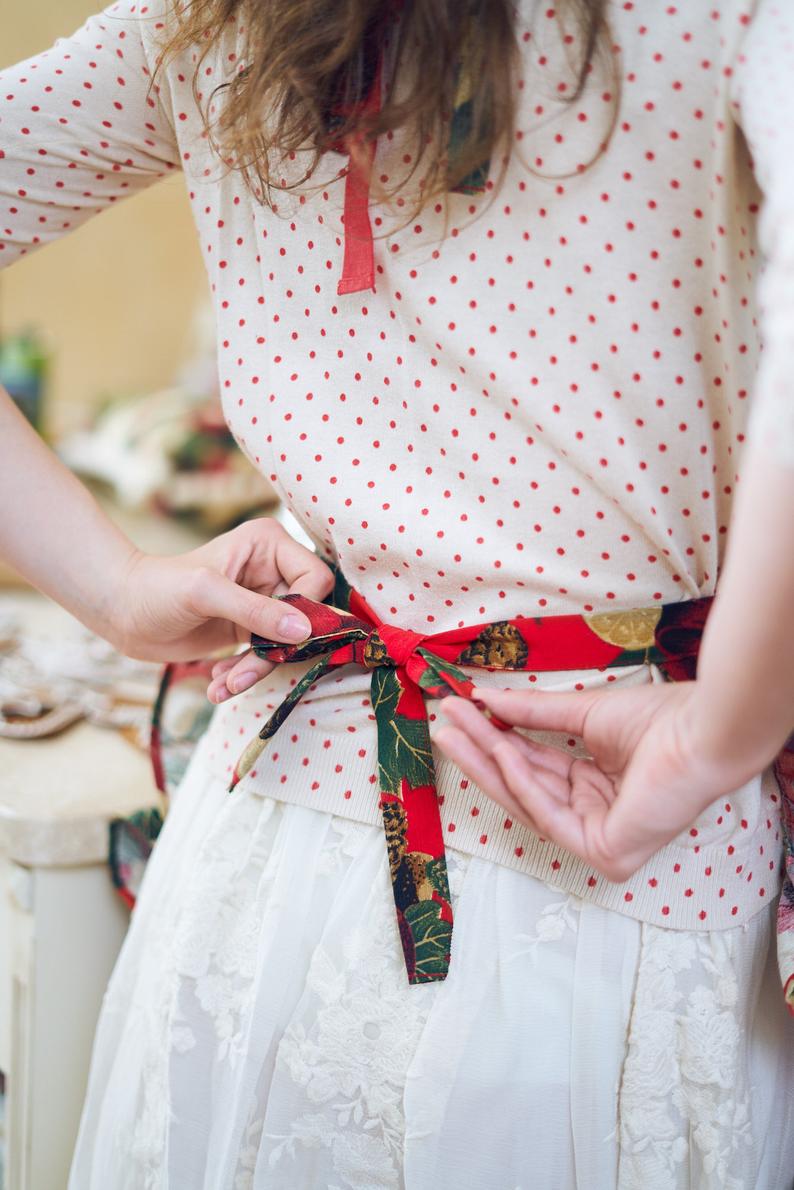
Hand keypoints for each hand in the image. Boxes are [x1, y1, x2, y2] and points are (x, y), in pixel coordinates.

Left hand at [111, 517, 332, 701]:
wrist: (122, 613)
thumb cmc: (157, 588)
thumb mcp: (205, 594)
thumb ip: (255, 611)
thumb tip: (304, 631)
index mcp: (268, 544)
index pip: (314, 579)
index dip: (305, 612)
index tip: (281, 640)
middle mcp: (273, 570)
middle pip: (305, 617)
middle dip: (276, 650)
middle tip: (242, 675)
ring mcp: (263, 602)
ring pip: (288, 643)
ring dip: (257, 670)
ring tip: (223, 685)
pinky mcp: (251, 630)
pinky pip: (267, 658)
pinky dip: (246, 674)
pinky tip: (218, 682)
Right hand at [435, 681, 768, 880]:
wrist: (701, 729)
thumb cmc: (660, 720)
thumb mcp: (582, 714)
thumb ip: (531, 714)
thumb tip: (483, 699)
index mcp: (599, 786)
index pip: (536, 768)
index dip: (495, 741)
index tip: (460, 712)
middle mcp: (599, 816)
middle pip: (525, 788)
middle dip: (480, 755)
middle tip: (443, 724)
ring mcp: (603, 839)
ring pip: (530, 803)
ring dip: (489, 764)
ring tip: (455, 729)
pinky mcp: (607, 853)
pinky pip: (551, 817)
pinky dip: (523, 783)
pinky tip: (501, 750)